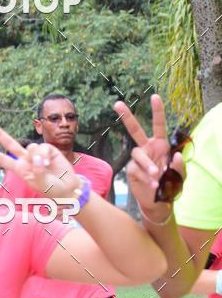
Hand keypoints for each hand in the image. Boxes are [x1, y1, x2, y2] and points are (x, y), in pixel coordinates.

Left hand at [0, 122, 81, 198]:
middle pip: (11, 145)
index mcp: (20, 170)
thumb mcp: (40, 184)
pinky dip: (45, 155)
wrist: (66, 187)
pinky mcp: (48, 150)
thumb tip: (36, 157)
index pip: (4, 160)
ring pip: (32, 147)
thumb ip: (37, 171)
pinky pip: (43, 147)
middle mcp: (26, 160)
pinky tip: (49, 162)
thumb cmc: (51, 189)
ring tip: (44, 168)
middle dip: (0, 135)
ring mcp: (36, 154)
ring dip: (37, 158)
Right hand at [114, 95, 184, 219]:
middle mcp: (147, 148)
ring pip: (138, 155)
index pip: (158, 125)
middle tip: (117, 104)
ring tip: (157, 175)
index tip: (154, 96)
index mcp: (160, 144)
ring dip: (147, 164)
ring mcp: (137, 160)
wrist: (158, 201)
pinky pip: (136, 170)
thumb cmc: (170, 184)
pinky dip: (146, 177)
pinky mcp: (131, 171)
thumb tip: (176, 156)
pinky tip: (153, 184)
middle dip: (126, 117)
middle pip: (135, 130)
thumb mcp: (180, 175)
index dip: (157, 111)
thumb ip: (180, 165)